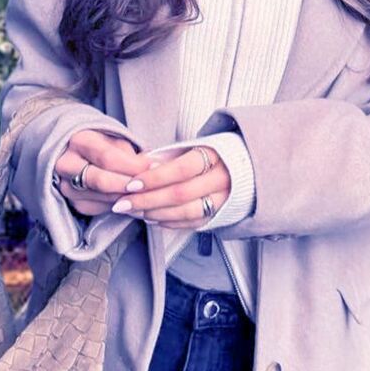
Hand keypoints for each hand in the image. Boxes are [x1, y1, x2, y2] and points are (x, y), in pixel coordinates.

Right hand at [53, 130, 157, 217]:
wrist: (78, 156)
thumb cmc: (102, 145)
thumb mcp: (115, 140)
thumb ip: (130, 154)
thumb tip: (152, 167)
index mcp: (78, 141)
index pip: (107, 158)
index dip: (132, 165)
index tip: (152, 167)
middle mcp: (67, 165)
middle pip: (102, 182)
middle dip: (130, 185)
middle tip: (151, 185)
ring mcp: (67, 187)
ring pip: (104, 198)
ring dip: (129, 197)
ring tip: (148, 192)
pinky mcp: (75, 203)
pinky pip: (102, 208)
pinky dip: (121, 205)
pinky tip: (134, 200)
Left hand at [111, 146, 230, 228]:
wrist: (247, 168)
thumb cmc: (212, 155)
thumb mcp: (192, 147)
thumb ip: (167, 156)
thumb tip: (140, 163)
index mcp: (214, 156)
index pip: (181, 169)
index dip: (154, 178)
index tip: (131, 184)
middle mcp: (222, 179)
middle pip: (180, 194)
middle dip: (147, 200)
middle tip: (122, 204)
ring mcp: (223, 200)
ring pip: (186, 212)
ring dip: (156, 213)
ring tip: (133, 212)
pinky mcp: (221, 215)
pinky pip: (193, 223)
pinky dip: (170, 223)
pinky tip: (151, 219)